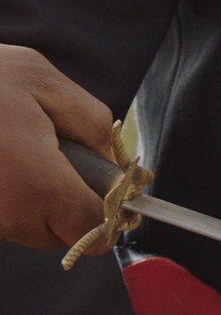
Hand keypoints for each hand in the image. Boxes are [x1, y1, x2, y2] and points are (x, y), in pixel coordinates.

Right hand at [0, 44, 116, 248]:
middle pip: (58, 234)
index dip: (108, 213)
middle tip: (57, 154)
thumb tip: (115, 161)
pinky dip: (3, 191)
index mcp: (37, 186)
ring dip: (30, 196)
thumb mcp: (41, 80)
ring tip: (12, 146)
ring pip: (22, 226)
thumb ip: (91, 123)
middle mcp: (6, 215)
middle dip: (68, 201)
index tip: (109, 188)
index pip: (92, 231)